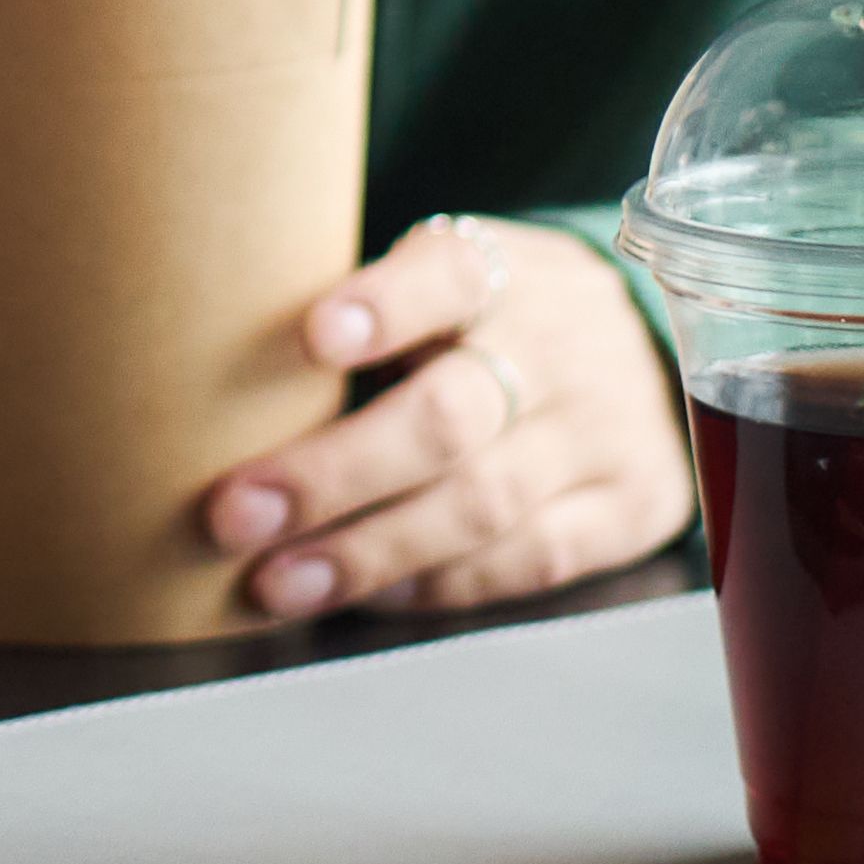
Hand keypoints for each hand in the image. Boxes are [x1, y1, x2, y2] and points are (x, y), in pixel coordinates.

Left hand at [201, 213, 694, 622]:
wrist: (658, 350)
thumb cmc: (496, 319)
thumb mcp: (451, 281)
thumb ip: (363, 314)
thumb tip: (204, 376)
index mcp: (506, 270)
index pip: (448, 273)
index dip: (382, 305)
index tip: (311, 335)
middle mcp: (562, 346)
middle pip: (448, 417)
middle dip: (332, 473)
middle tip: (233, 512)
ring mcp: (604, 431)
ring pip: (482, 504)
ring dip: (367, 550)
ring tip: (276, 581)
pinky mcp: (630, 506)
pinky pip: (527, 560)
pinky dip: (438, 584)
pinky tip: (366, 593)